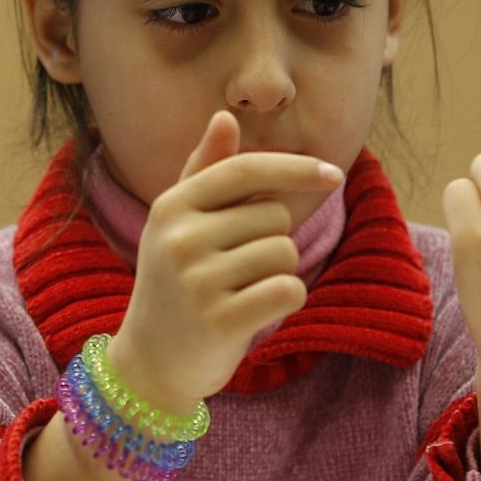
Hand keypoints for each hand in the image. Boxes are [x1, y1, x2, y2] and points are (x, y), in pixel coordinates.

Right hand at [112, 111, 344, 410]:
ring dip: (278, 273)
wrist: (148, 364)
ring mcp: (197, 281)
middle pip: (274, 217)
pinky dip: (287, 300)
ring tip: (241, 292)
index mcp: (172, 206)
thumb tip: (225, 116)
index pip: (246, 170)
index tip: (332, 174)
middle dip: (272, 241)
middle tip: (236, 271)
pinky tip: (256, 312)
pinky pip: (288, 290)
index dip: (295, 168)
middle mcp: (180, 238)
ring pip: (285, 254)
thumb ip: (204, 170)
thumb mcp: (177, 224)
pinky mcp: (220, 321)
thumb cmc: (173, 285)